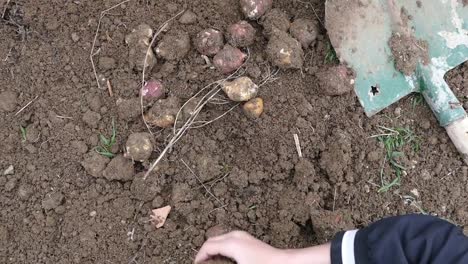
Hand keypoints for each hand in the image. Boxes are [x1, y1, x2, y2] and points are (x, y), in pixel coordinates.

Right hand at [194, 231, 330, 263]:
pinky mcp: (248, 240)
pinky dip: (221, 249)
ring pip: (220, 240)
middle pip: (212, 240)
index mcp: (231, 242)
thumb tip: (210, 262)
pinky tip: (223, 260)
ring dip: (213, 250)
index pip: (207, 246)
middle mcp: (235, 235)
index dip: (198, 257)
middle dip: (204, 253)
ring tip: (210, 263)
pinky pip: (228, 241)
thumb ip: (220, 263)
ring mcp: (242, 236)